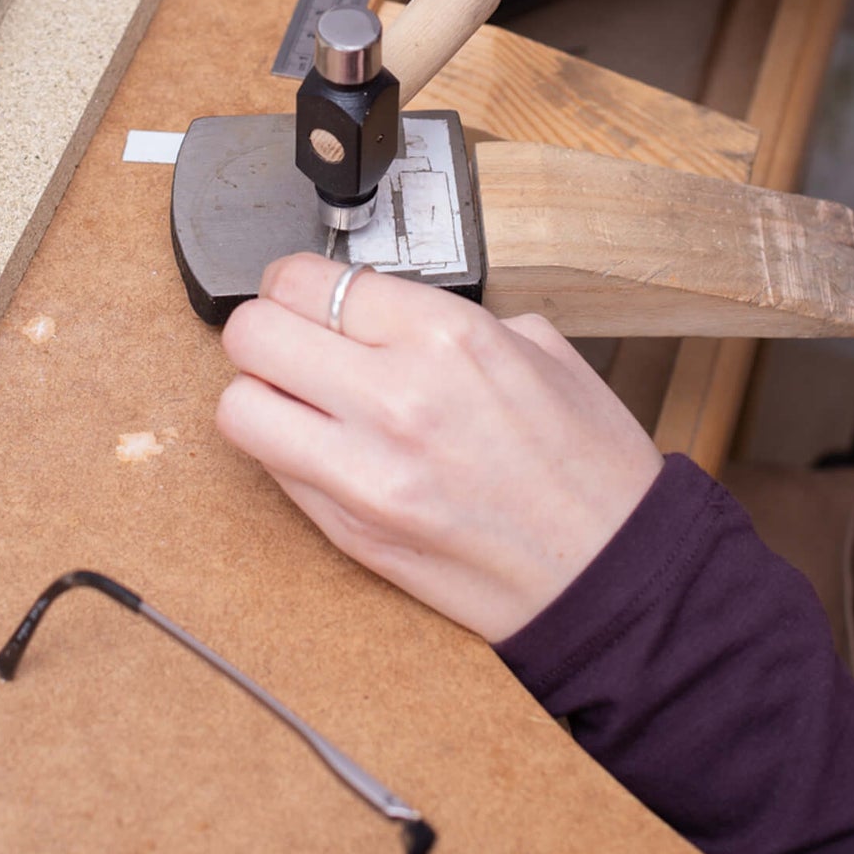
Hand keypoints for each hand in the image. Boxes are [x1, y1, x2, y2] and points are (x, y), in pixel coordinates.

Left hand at [217, 256, 663, 643]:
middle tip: (293, 338)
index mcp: (446, 335)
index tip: (308, 292)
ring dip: (261, 394)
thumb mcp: (539, 349)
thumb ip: (448, 320)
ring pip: (239, 406)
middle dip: (267, 327)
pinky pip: (271, 470)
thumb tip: (386, 310)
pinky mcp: (350, 530)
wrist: (614, 574)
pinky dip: (284, 450)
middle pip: (252, 332)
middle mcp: (396, 396)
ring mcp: (365, 471)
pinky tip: (328, 447)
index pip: (307, 279)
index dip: (298, 282)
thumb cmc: (590, 466)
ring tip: (300, 398)